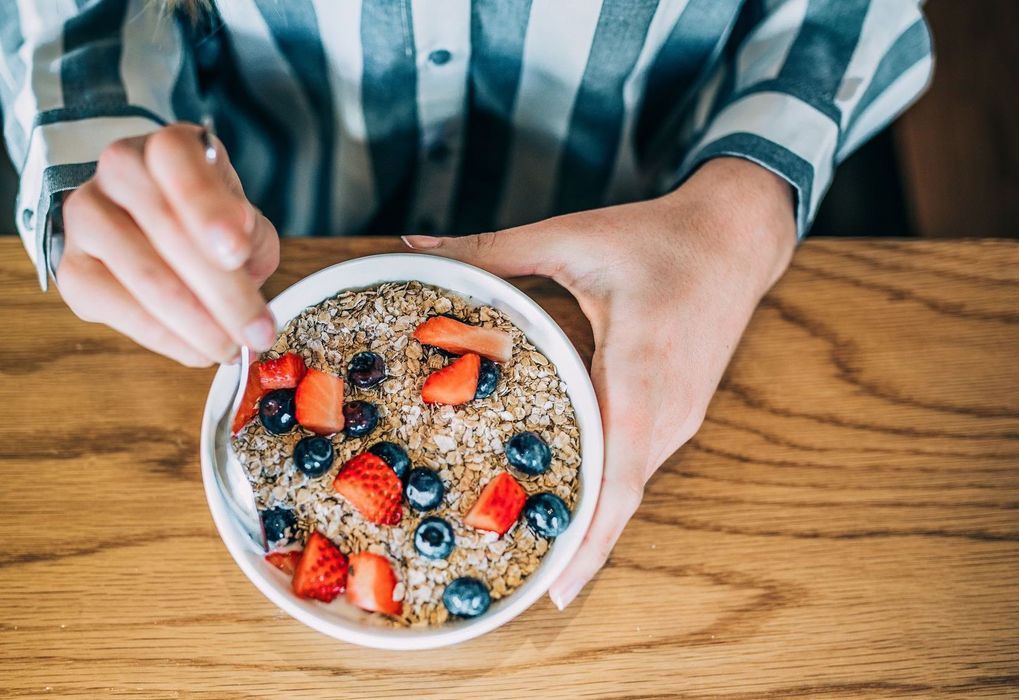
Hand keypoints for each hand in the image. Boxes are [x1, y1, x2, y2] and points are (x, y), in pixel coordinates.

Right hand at [56, 123, 279, 365]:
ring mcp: (86, 217)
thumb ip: (249, 235)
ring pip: (145, 275)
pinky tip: (197, 350)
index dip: (207, 207)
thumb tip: (237, 258)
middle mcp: (118, 170)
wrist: (152, 232)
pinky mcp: (72, 269)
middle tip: (258, 333)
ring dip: (198, 324)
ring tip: (234, 349)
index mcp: (167, 146)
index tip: (237, 251)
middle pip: (167, 229)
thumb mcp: (242, 220)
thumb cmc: (206, 226)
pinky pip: (119, 309)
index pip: (178, 162)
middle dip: (223, 292)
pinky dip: (166, 338)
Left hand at [403, 157, 795, 608]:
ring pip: (633, 487)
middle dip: (580, 548)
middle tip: (526, 584)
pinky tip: (577, 505)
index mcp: (640, 367)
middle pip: (623, 498)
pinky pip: (641, 466)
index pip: (619, 476)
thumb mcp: (571, 237)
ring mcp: (682, 415)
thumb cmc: (657, 236)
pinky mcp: (682, 412)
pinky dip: (611, 495)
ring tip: (544, 558)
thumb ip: (491, 249)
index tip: (557, 586)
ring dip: (596, 525)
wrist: (739, 235)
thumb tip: (416, 244)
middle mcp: (668, 406)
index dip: (590, 537)